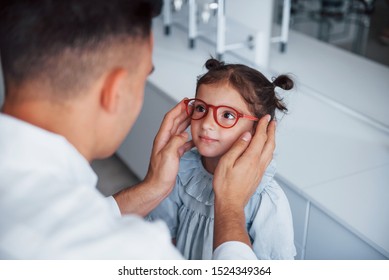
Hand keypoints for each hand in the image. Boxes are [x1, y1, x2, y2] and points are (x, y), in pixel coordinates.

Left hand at [144, 99, 193, 197]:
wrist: (157, 187)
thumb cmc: (160, 173)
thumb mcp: (169, 155)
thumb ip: (176, 142)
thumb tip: (184, 134)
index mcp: (162, 138)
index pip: (170, 118)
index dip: (178, 108)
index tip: (186, 101)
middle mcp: (165, 140)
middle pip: (175, 122)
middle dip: (184, 112)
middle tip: (194, 106)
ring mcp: (169, 147)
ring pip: (180, 131)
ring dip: (187, 123)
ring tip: (196, 117)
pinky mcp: (174, 154)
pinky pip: (183, 142)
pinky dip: (190, 138)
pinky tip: (196, 137)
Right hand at [212, 115, 274, 248]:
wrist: (231, 203)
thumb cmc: (225, 185)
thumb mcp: (226, 162)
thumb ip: (237, 147)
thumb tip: (247, 135)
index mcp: (251, 158)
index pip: (260, 137)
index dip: (263, 126)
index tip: (266, 118)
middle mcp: (259, 163)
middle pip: (269, 143)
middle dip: (272, 131)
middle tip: (272, 122)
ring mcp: (260, 171)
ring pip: (271, 151)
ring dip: (272, 140)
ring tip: (271, 132)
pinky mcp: (259, 176)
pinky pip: (268, 159)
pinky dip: (270, 149)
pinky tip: (266, 150)